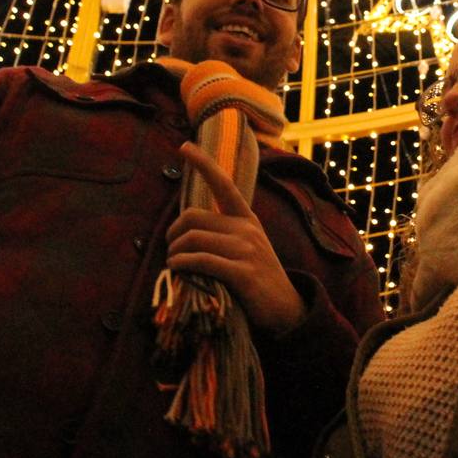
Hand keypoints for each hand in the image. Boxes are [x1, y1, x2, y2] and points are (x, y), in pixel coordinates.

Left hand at [167, 141, 305, 335]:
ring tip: (173, 266)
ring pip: (193, 239)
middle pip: (193, 217)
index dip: (203, 163)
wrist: (287, 310)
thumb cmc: (258, 279)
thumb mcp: (246, 249)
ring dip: (174, 254)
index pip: (224, 184)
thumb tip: (185, 232)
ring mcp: (246, 251)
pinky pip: (200, 261)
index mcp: (247, 219)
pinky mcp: (243, 274)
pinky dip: (182, 265)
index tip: (184, 146)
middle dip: (173, 232)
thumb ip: (222, 235)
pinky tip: (177, 271)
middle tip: (170, 249)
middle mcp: (247, 229)